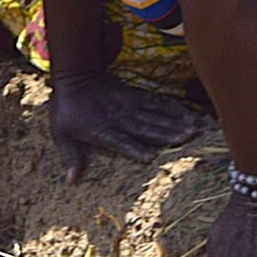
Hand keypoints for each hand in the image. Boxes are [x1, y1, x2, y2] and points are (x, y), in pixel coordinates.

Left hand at [47, 70, 202, 181]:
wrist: (76, 75)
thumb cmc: (66, 108)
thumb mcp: (60, 132)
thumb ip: (70, 156)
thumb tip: (71, 181)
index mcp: (102, 130)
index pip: (120, 141)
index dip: (134, 149)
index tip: (151, 158)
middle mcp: (119, 119)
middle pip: (146, 128)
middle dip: (167, 134)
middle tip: (189, 139)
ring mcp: (130, 106)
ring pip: (156, 116)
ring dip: (176, 122)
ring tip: (196, 128)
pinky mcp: (136, 96)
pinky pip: (157, 103)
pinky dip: (173, 108)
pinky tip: (189, 113)